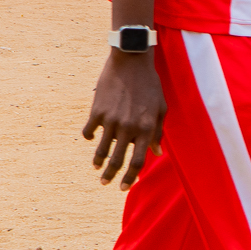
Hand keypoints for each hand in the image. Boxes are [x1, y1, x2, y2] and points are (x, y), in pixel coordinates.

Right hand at [83, 49, 163, 185]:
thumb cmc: (150, 85)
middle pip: (118, 161)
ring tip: (96, 166)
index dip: (131, 178)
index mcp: (146, 129)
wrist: (132, 62)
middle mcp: (128, 128)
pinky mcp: (97, 111)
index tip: (124, 187)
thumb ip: (157, 132)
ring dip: (98, 161)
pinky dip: (90, 137)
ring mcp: (111, 121)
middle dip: (111, 176)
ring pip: (102, 150)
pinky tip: (92, 138)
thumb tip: (157, 153)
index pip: (138, 162)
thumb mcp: (160, 108)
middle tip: (105, 183)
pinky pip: (90, 131)